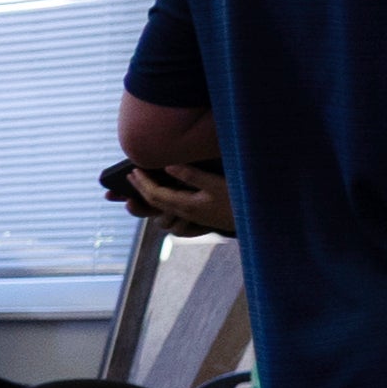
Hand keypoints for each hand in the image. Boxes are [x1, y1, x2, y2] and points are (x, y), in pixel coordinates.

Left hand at [115, 158, 233, 235]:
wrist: (256, 221)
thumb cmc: (238, 199)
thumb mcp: (215, 183)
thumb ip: (191, 175)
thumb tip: (168, 166)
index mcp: (186, 206)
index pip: (155, 195)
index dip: (142, 183)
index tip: (132, 171)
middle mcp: (186, 214)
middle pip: (155, 202)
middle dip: (140, 189)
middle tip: (131, 175)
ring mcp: (192, 217)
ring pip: (163, 210)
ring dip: (150, 198)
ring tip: (143, 184)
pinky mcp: (199, 217)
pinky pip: (174, 211)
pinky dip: (163, 202)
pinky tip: (165, 195)